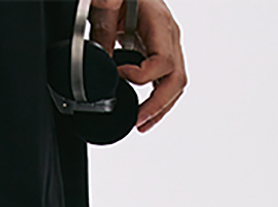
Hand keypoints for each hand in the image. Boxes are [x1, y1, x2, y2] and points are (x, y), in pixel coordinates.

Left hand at [89, 0, 187, 132]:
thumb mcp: (108, 2)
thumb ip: (103, 30)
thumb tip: (101, 63)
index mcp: (160, 22)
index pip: (163, 60)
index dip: (142, 75)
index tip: (119, 75)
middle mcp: (169, 35)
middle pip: (176, 78)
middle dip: (157, 104)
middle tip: (138, 121)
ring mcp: (167, 45)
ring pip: (175, 84)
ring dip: (159, 108)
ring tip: (141, 124)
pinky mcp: (159, 52)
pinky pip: (165, 81)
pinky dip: (157, 100)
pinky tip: (144, 113)